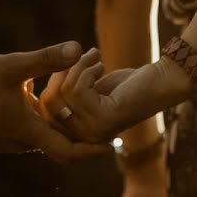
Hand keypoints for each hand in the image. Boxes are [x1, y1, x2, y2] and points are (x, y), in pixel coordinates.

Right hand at [0, 42, 111, 161]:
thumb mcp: (13, 65)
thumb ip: (47, 58)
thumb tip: (79, 48)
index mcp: (27, 131)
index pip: (68, 153)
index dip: (92, 151)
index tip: (112, 145)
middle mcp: (19, 144)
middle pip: (59, 145)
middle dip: (79, 132)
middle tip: (101, 118)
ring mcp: (7, 144)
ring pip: (43, 138)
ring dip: (60, 126)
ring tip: (79, 108)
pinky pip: (29, 135)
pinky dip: (43, 124)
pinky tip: (48, 103)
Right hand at [38, 55, 191, 142]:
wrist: (159, 81)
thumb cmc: (126, 84)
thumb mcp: (88, 89)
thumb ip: (64, 95)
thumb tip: (37, 91)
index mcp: (80, 135)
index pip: (44, 120)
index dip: (46, 91)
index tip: (61, 69)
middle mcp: (85, 139)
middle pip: (49, 106)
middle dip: (59, 75)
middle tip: (79, 57)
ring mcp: (95, 132)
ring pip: (63, 95)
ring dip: (75, 68)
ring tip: (93, 58)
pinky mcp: (105, 120)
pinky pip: (76, 90)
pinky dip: (85, 70)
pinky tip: (100, 63)